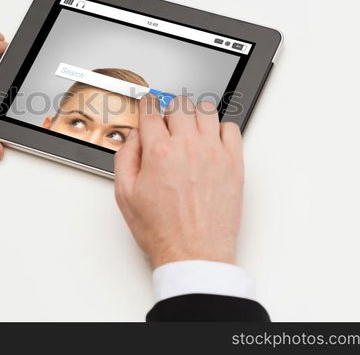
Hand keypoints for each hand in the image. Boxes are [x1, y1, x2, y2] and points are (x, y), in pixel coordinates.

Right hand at [114, 95, 243, 267]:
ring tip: (189, 129)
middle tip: (167, 122)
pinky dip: (220, 129)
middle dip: (169, 109)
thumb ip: (126, 157)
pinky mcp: (234, 163)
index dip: (147, 105)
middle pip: (180, 104)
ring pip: (206, 110)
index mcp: (158, 152)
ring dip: (194, 114)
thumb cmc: (162, 230)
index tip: (148, 105)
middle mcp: (188, 147)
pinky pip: (231, 128)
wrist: (193, 253)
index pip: (152, 111)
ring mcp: (214, 153)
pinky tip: (210, 142)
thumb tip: (134, 136)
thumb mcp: (125, 194)